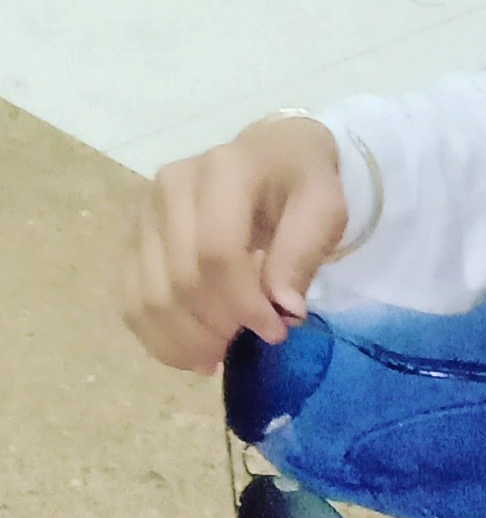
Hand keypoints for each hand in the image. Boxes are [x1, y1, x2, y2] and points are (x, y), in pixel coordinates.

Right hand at [119, 113, 346, 374]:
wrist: (270, 156)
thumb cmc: (301, 184)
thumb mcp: (324, 208)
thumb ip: (303, 253)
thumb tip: (283, 309)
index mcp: (223, 170)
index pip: (217, 252)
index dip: (242, 303)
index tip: (275, 331)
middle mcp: (171, 187)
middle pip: (179, 279)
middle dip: (214, 328)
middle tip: (245, 348)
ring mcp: (143, 213)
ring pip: (147, 296)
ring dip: (181, 341)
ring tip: (216, 360)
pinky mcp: (131, 239)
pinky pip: (129, 299)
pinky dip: (156, 336)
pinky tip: (188, 354)